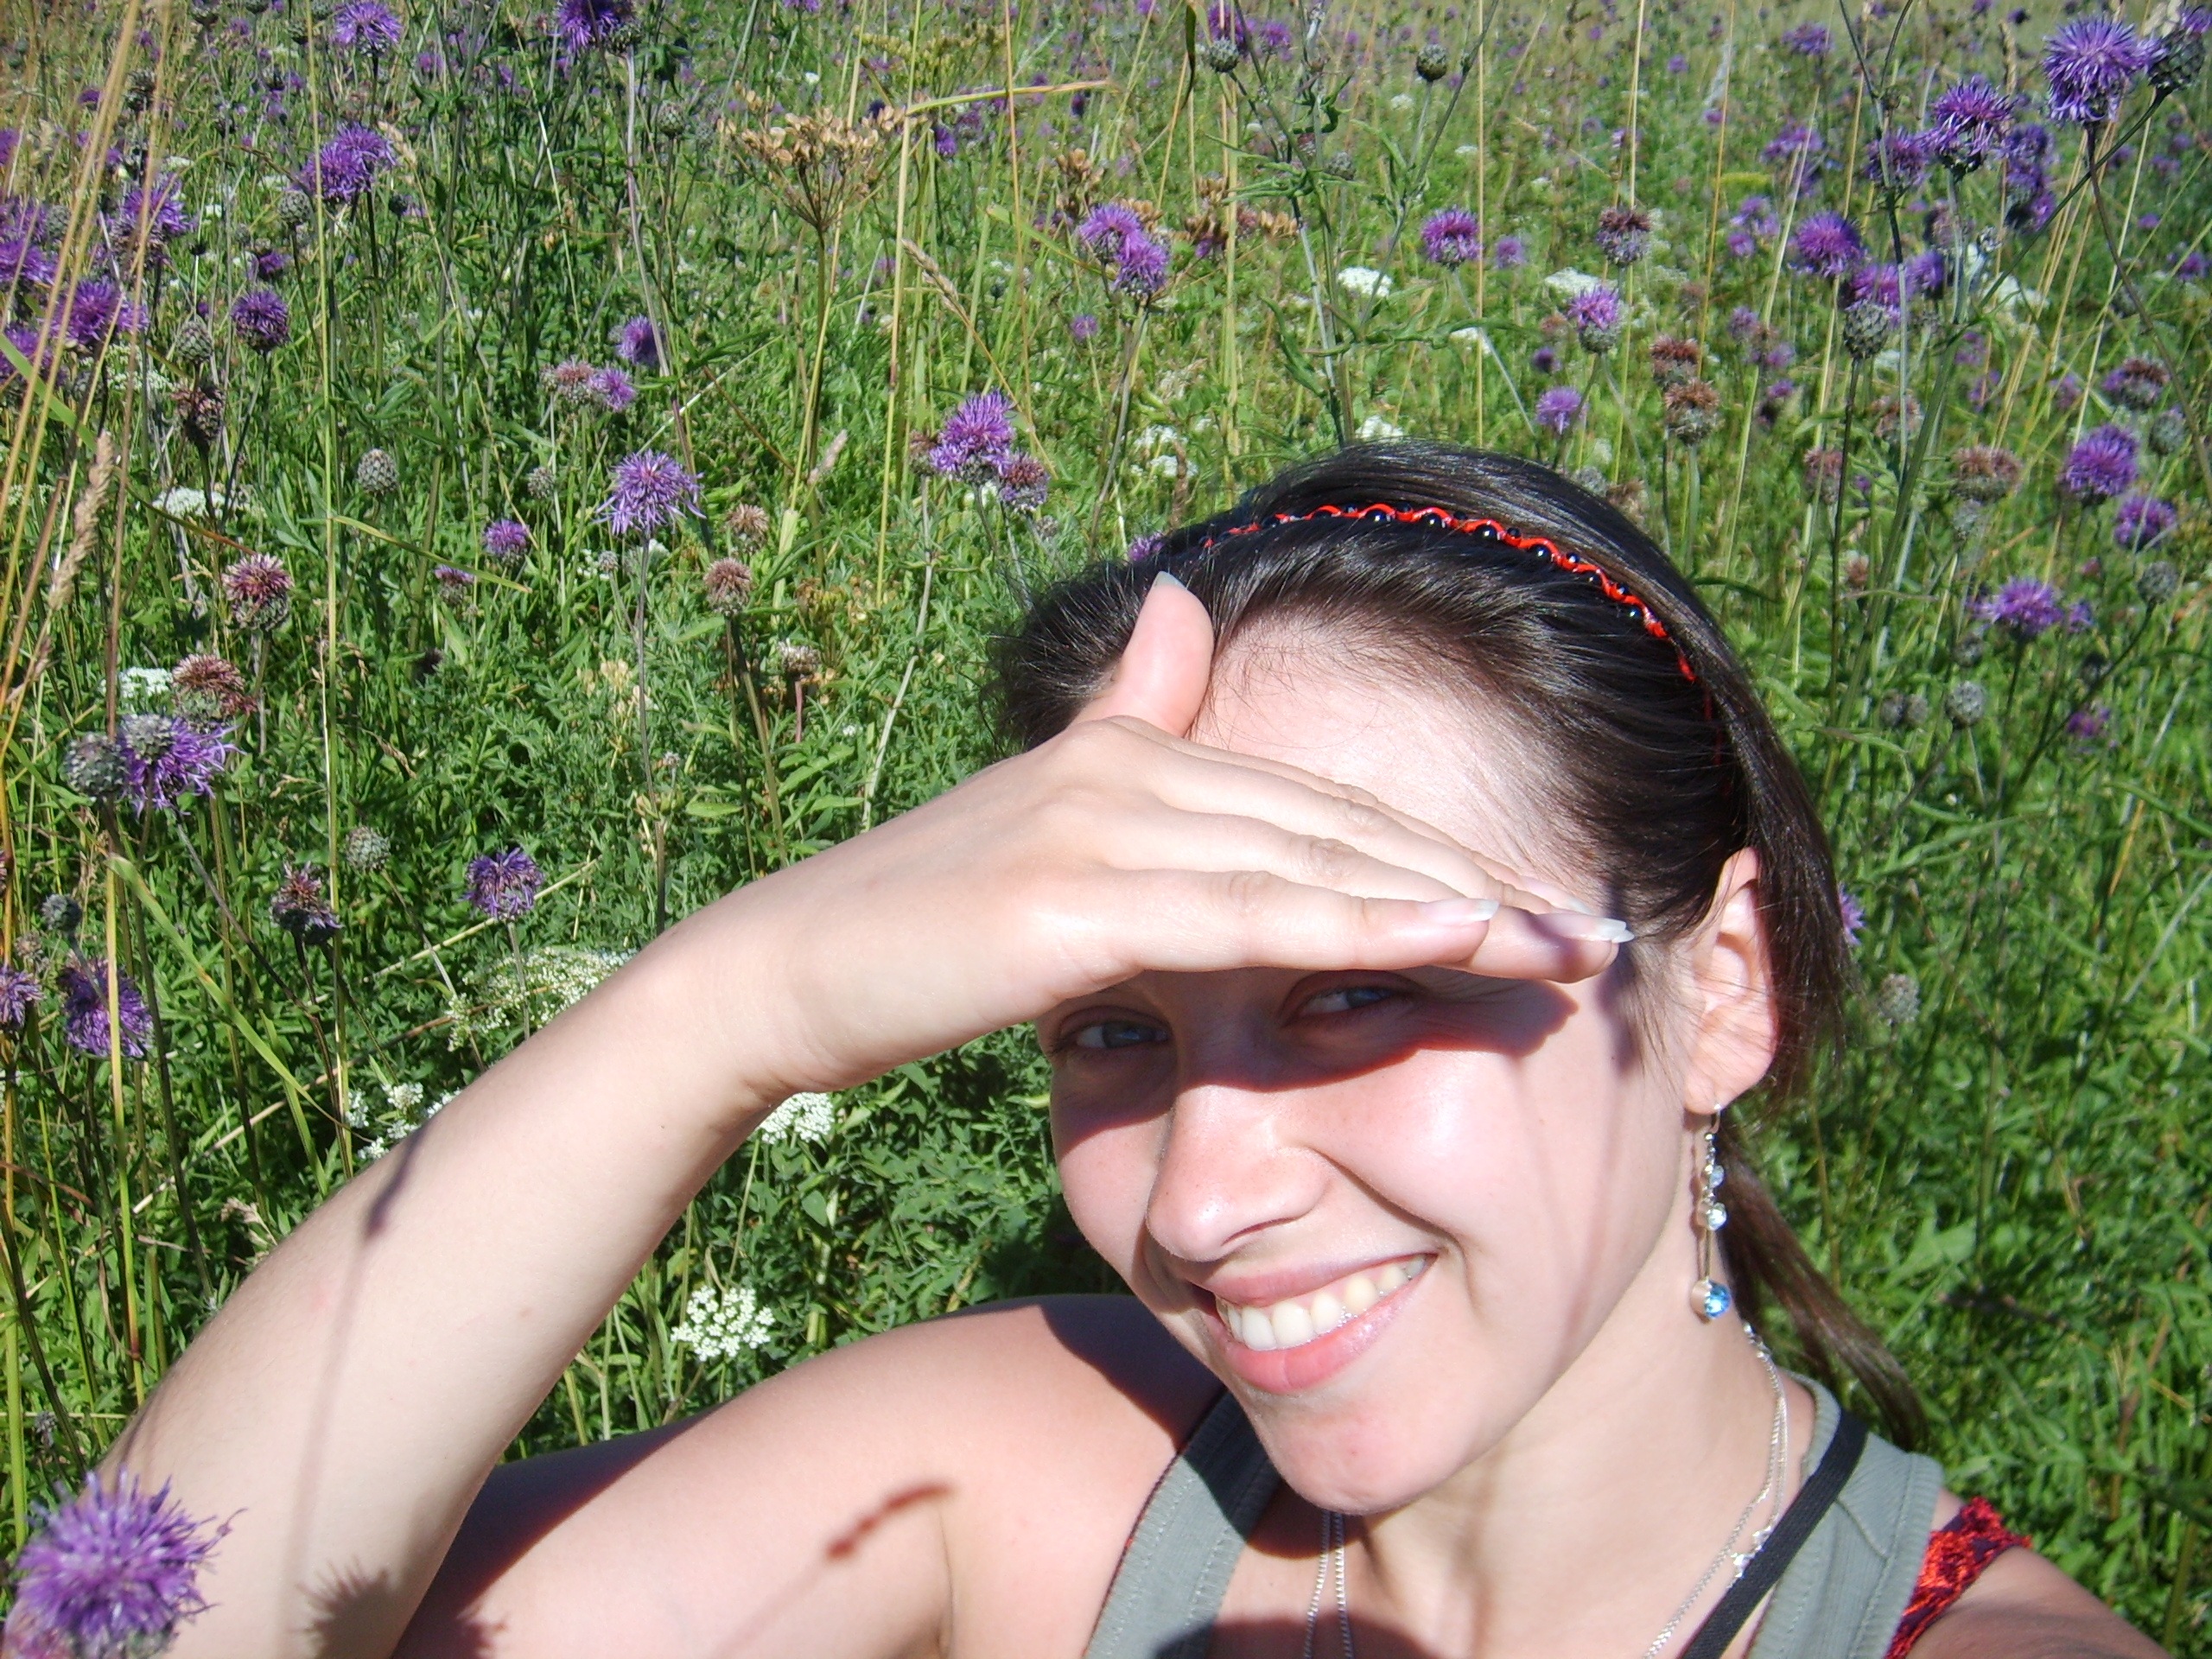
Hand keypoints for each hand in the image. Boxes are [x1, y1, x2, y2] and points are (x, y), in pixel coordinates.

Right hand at [695, 573, 1627, 1102]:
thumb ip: (1121, 719)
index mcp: (1132, 753)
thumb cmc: (911, 931)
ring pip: (1318, 858)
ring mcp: (1101, 823)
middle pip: (1344, 820)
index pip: (1318, 803)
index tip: (1538, 900)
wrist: (776, 975)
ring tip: (1571, 948)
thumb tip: (1172, 604)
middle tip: (1598, 933)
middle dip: (1482, 877)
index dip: (1437, 847)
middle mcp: (1130, 766)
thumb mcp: (1033, 821)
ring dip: (1459, 903)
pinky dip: (1361, 923)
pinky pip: (1249, 913)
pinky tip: (1458, 940)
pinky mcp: (1073, 898)